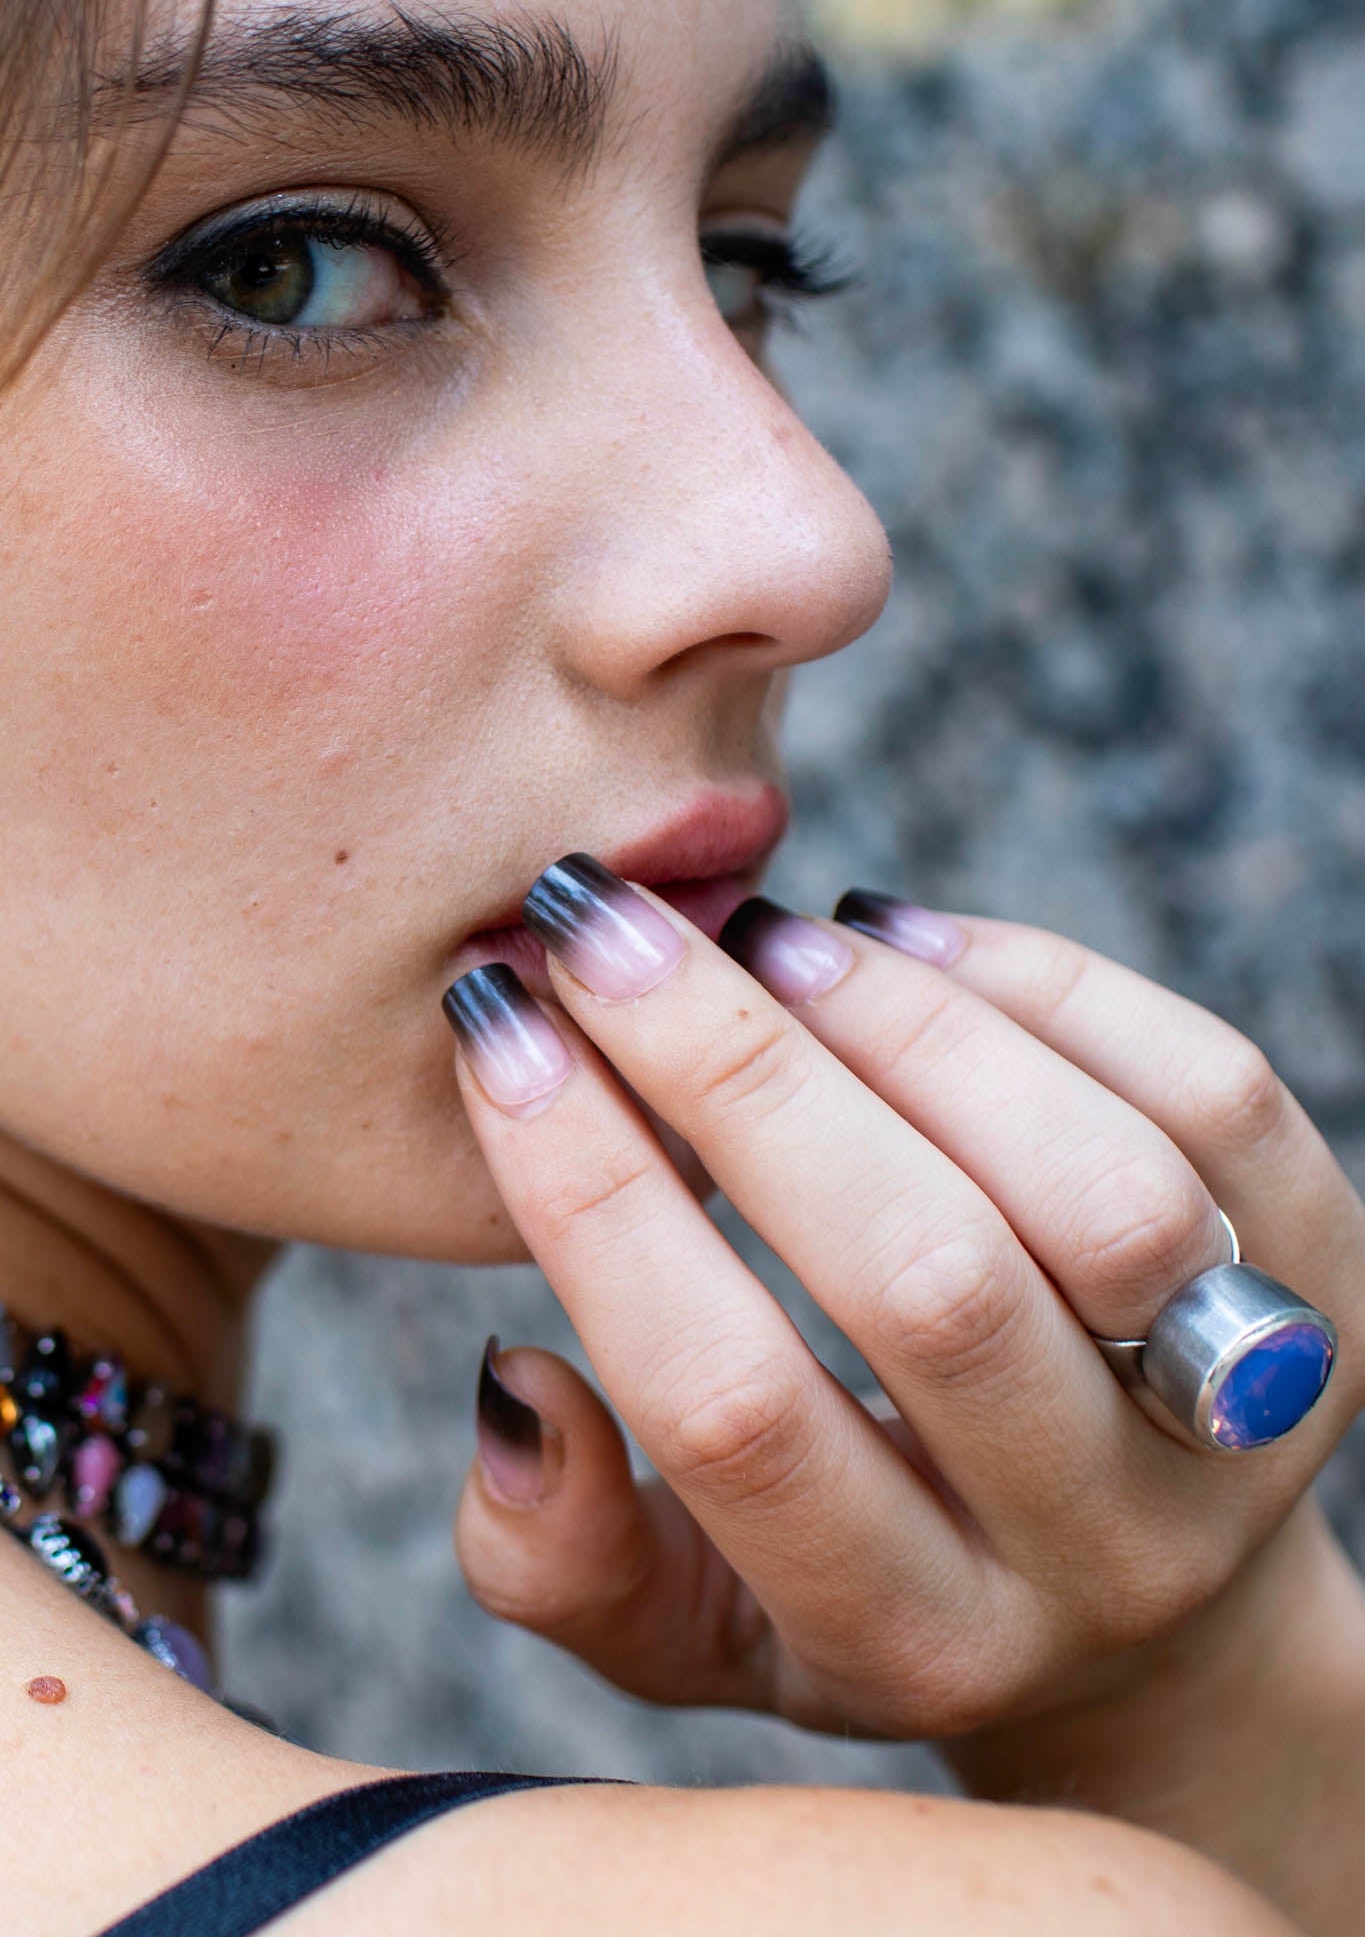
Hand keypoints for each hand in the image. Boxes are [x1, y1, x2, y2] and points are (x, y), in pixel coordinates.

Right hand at [451, 861, 1364, 1747]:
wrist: (1152, 1605)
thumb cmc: (872, 1583)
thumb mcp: (699, 1631)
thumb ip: (569, 1559)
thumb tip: (516, 1384)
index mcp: (912, 1637)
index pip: (733, 1411)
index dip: (597, 1200)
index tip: (499, 1033)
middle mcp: (1099, 1547)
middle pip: (926, 1283)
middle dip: (737, 1076)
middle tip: (604, 931)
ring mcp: (1241, 1411)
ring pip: (1096, 1190)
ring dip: (904, 1028)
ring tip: (762, 936)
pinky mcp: (1331, 1277)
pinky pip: (1212, 1097)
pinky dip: (1042, 987)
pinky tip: (899, 938)